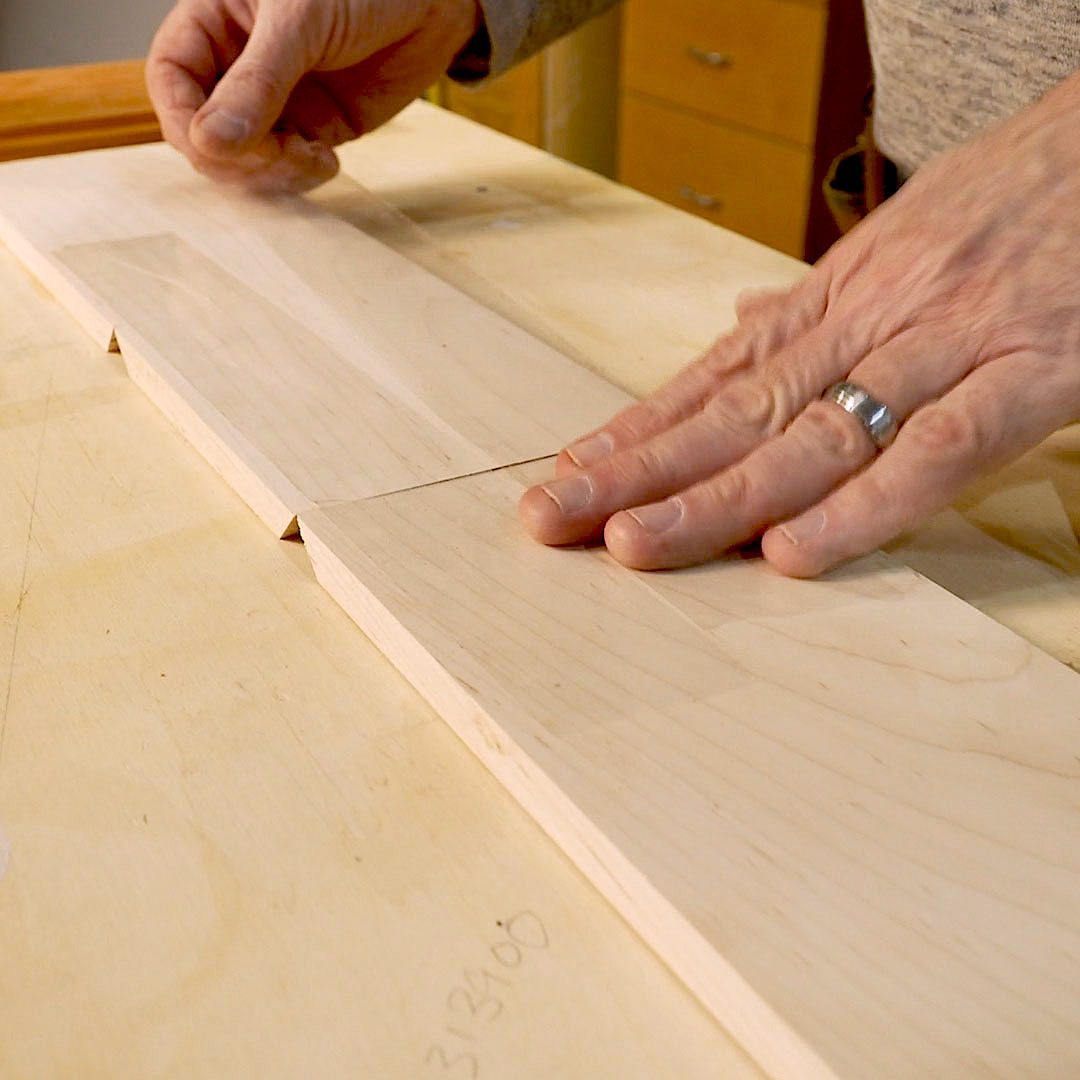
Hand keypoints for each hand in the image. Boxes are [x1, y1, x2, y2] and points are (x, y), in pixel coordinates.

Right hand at [147, 0, 480, 192]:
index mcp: (216, 22)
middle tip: (278, 154)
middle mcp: (239, 67)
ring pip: (244, 161)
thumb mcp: (301, 23)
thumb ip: (257, 83)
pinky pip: (288, 171)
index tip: (213, 144)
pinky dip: (300, 178)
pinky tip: (328, 162)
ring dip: (270, 174)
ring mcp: (277, 104)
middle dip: (234, 155)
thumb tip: (210, 144)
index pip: (172, 79)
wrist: (434, 1)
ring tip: (313, 158)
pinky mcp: (314, 132)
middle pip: (203, 132)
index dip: (183, 118)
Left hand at [520, 73, 1079, 576]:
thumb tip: (743, 318)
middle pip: (736, 412)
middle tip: (554, 520)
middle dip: (638, 473)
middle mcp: (874, 318)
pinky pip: (938, 450)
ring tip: (632, 545)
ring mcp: (946, 345)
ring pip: (810, 435)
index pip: (719, 373)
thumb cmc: (1025, 190)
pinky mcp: (1032, 374)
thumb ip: (822, 296)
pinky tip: (787, 554)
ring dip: (715, 497)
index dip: (640, 428)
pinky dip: (864, 507)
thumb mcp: (909, 234)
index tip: (571, 470)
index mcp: (845, 292)